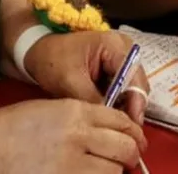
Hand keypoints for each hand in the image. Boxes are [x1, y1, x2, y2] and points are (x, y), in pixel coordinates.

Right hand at [0, 98, 146, 173]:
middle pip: (125, 148)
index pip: (121, 121)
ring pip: (113, 172)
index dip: (134, 133)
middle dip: (131, 155)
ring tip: (105, 170)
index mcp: (76, 112)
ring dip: (113, 172)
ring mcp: (71, 164)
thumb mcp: (53, 109)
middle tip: (129, 159)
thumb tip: (113, 133)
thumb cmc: (12, 127)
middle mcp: (78, 136)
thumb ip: (84, 118)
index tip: (136, 140)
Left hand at [24, 30, 149, 124]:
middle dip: (131, 106)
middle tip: (125, 131)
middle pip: (137, 82)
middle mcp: (124, 48)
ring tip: (116, 126)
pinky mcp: (115, 67)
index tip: (131, 126)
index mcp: (114, 45)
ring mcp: (121, 57)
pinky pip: (123, 88)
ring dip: (125, 106)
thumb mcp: (70, 81)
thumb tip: (110, 120)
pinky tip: (109, 115)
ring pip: (132, 87)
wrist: (40, 50)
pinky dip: (117, 102)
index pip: (133, 75)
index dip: (135, 102)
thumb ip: (92, 99)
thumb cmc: (53, 60)